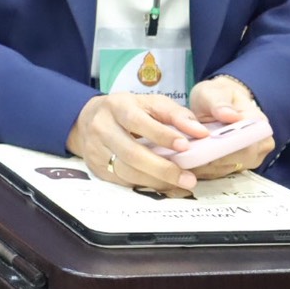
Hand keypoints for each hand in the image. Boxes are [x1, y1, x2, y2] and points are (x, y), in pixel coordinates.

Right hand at [65, 92, 207, 193]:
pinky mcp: (96, 167)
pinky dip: (147, 184)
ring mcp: (96, 149)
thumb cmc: (129, 110)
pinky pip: (123, 181)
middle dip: (163, 168)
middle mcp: (102, 127)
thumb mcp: (150, 103)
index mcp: (116, 106)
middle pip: (132, 153)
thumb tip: (201, 133)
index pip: (137, 121)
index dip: (161, 135)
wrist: (88, 118)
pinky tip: (163, 184)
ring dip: (157, 180)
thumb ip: (176, 115)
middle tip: (189, 178)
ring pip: (127, 171)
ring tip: (180, 183)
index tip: (185, 146)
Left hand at [185, 76, 274, 178]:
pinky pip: (219, 172)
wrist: (218, 102)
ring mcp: (249, 158)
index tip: (201, 150)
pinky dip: (202, 169)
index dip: (224, 150)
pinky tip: (184, 164)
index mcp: (259, 126)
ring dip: (203, 167)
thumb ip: (219, 103)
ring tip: (180, 160)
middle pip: (236, 160)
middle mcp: (259, 145)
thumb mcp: (213, 92)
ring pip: (226, 169)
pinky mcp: (236, 165)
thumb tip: (229, 115)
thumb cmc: (217, 95)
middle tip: (183, 158)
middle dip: (209, 161)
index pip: (246, 144)